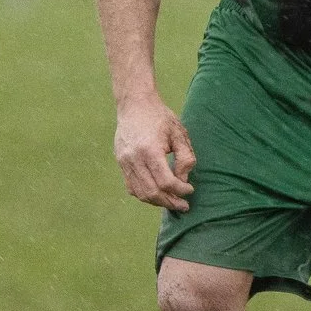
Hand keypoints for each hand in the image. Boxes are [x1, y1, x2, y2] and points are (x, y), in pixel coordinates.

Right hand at [114, 95, 195, 211]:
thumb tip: (183, 180)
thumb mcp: (179, 133)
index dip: (180, 190)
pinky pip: (131, 187)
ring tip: (172, 202)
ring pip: (140, 193)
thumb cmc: (160, 117)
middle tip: (183, 205)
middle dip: (170, 202)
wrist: (134, 105)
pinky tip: (158, 195)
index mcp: (150, 150)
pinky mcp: (120, 163)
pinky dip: (145, 195)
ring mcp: (124, 162)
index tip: (190, 190)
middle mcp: (134, 159)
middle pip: (152, 192)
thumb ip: (185, 157)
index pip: (165, 181)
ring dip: (157, 202)